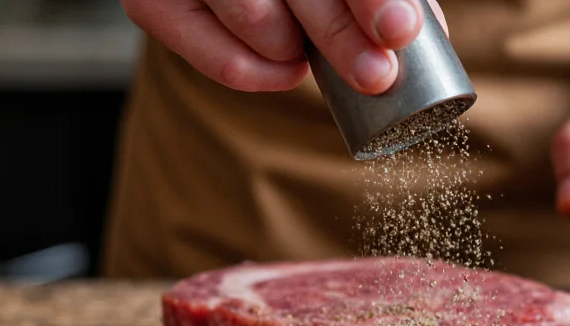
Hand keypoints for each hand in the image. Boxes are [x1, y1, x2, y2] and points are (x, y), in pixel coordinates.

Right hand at [121, 0, 444, 93]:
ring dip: (295, 52)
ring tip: (304, 48)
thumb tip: (417, 32)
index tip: (398, 31)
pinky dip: (262, 75)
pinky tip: (285, 66)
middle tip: (376, 75)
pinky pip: (221, 61)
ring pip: (261, 26)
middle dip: (343, 39)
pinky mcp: (152, 2)